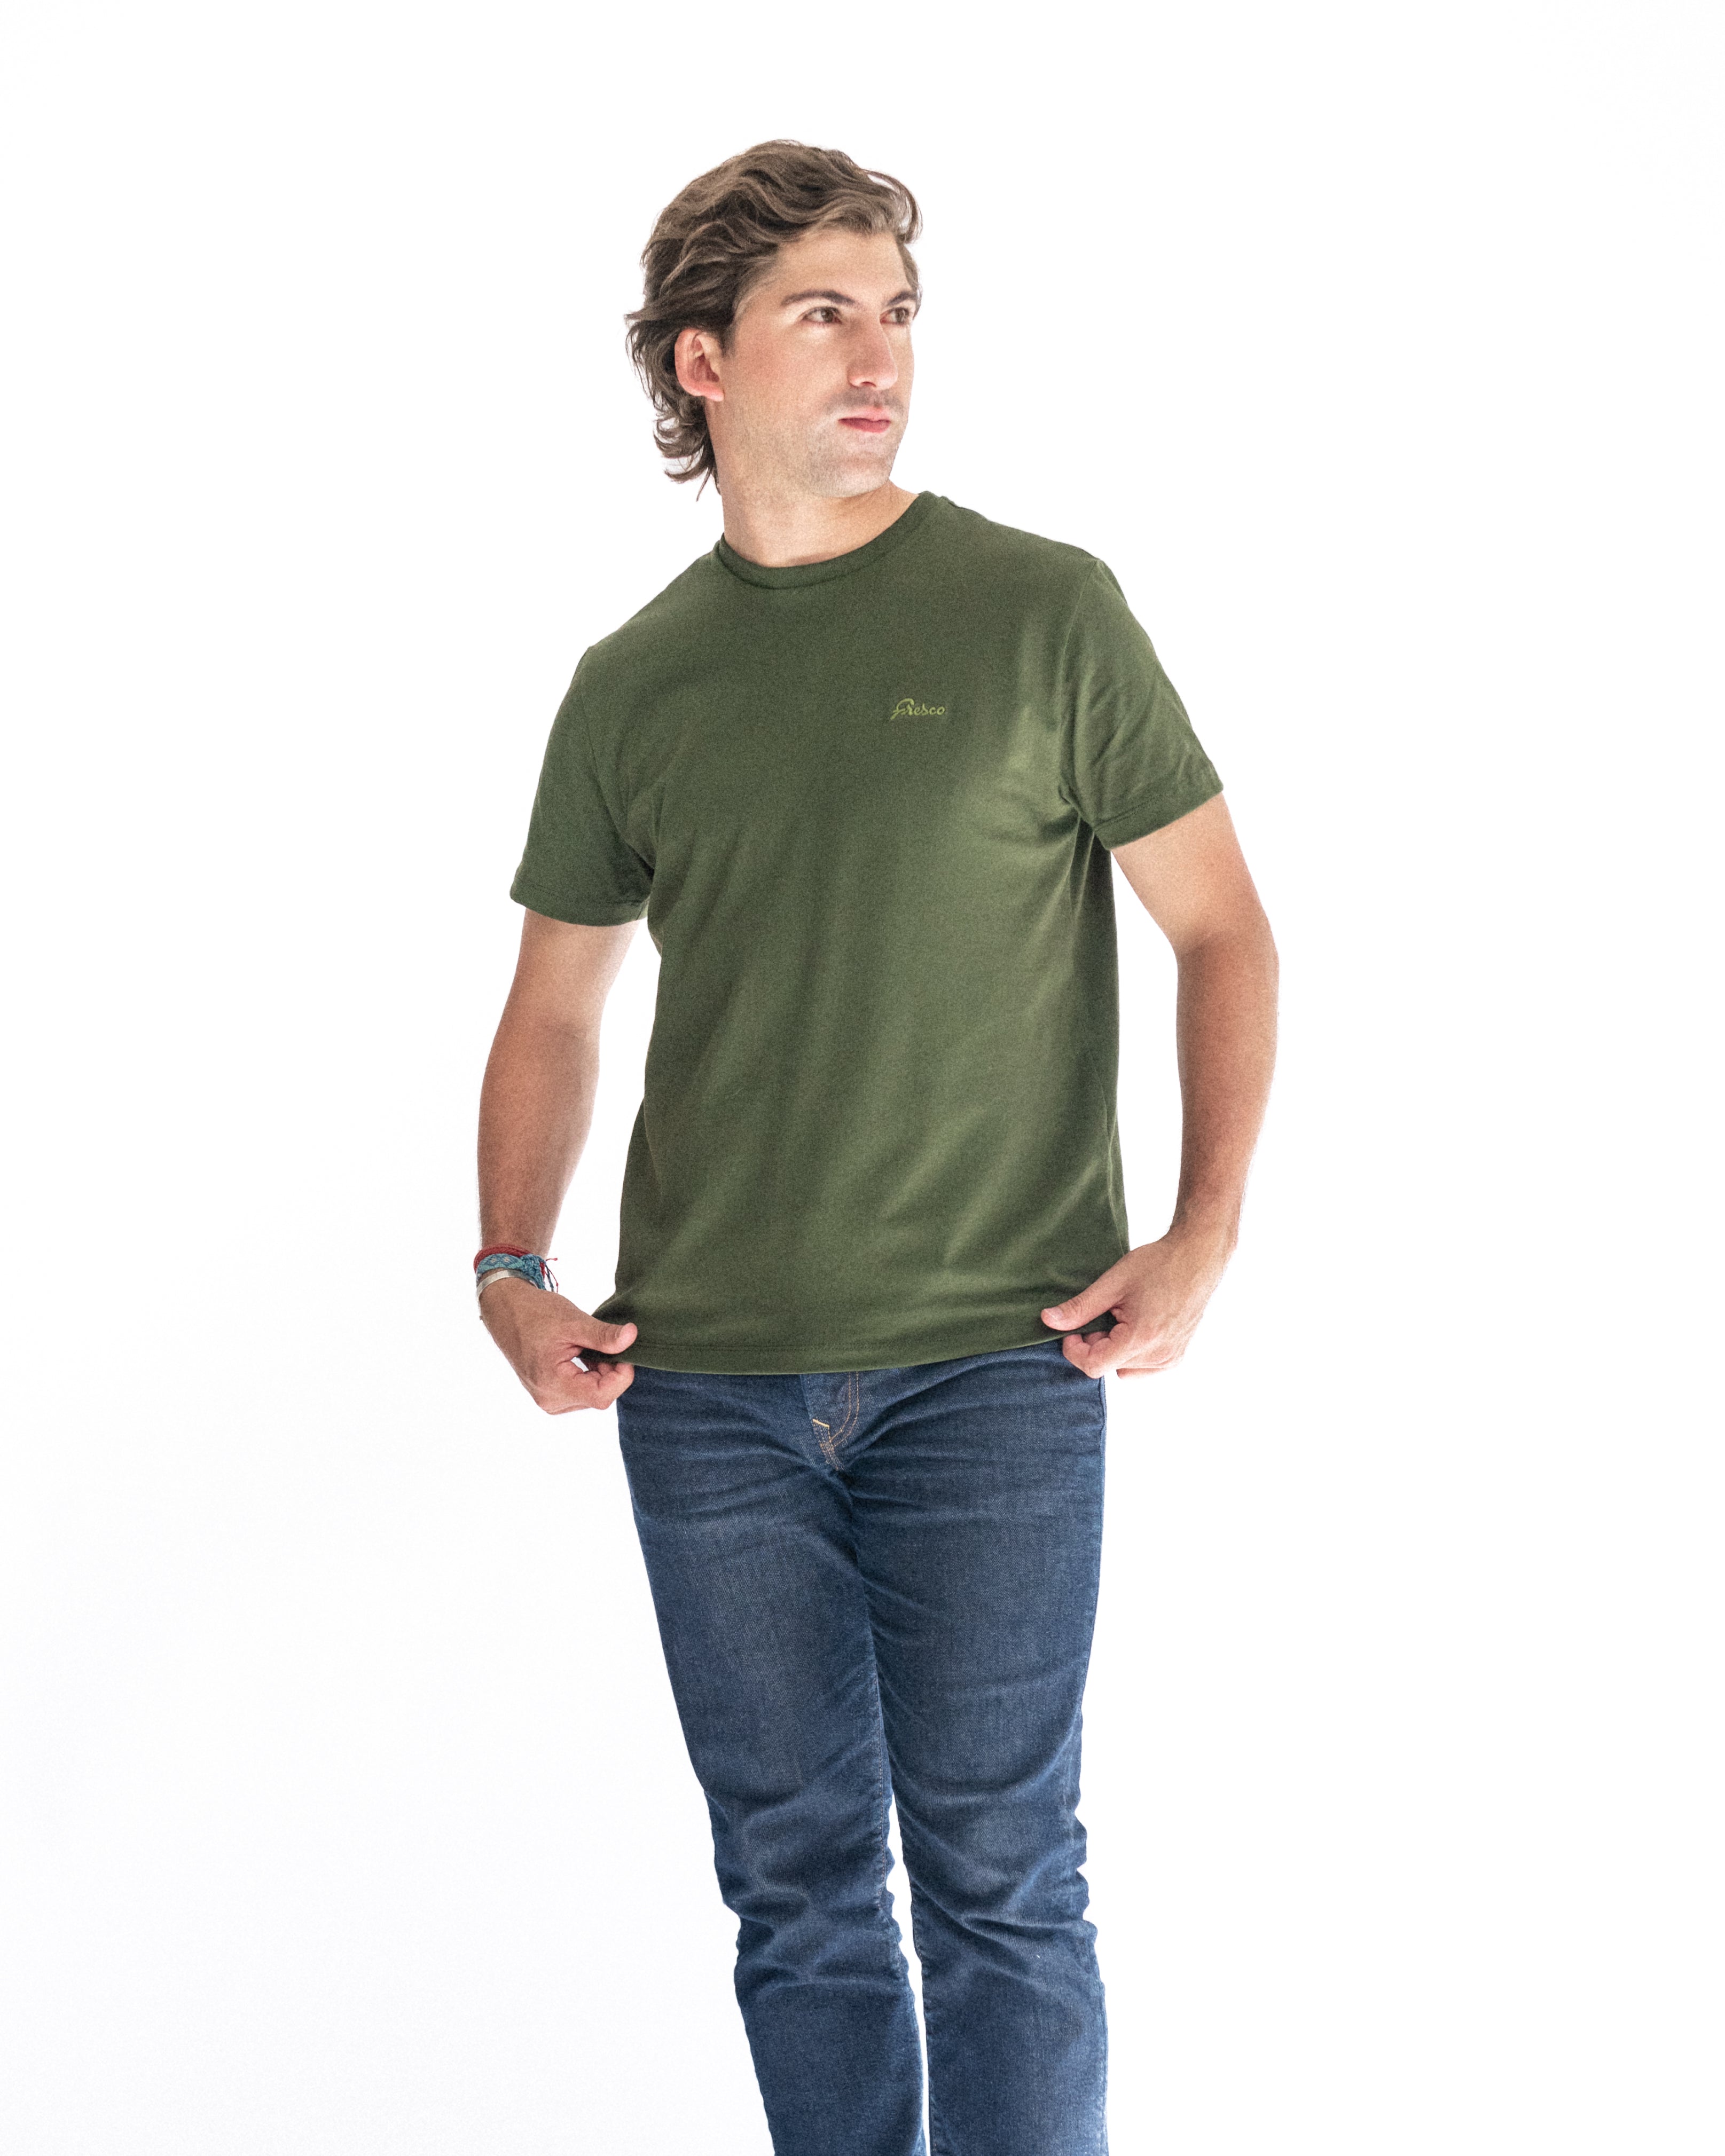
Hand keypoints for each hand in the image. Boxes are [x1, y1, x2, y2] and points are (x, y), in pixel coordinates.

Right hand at [479, 1275, 638, 1411]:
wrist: (506, 1311)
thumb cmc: (535, 1313)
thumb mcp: (573, 1322)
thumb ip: (603, 1335)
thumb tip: (632, 1337)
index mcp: (553, 1385)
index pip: (602, 1396)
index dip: (621, 1375)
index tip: (624, 1350)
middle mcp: (550, 1399)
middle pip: (598, 1396)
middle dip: (610, 1371)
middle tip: (606, 1343)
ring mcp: (548, 1399)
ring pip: (592, 1394)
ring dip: (600, 1372)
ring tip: (588, 1346)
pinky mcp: (550, 1393)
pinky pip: (581, 1391)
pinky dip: (589, 1373)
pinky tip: (582, 1354)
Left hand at [1041, 1225, 1234, 1378]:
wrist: (1197, 1257)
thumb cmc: (1158, 1265)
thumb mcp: (1113, 1283)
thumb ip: (1080, 1308)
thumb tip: (1048, 1321)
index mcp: (1141, 1338)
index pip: (1094, 1366)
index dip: (1075, 1350)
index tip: (1072, 1330)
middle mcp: (1159, 1356)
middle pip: (1108, 1366)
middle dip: (1096, 1343)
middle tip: (1105, 1312)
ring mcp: (1171, 1359)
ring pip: (1124, 1369)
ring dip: (1115, 1349)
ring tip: (1125, 1317)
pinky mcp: (1177, 1357)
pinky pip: (1143, 1368)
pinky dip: (1133, 1353)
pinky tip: (1139, 1326)